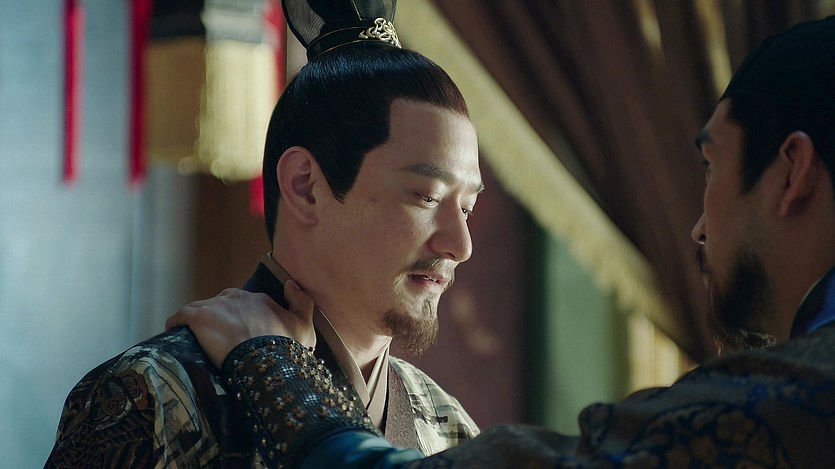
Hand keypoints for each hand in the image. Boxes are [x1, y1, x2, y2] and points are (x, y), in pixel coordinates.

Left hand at [165, 281, 315, 367]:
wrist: (266, 362)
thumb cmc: (286, 349)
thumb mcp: (306, 328)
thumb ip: (302, 302)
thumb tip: (291, 283)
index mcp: (259, 300)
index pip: (244, 305)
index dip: (240, 320)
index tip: (239, 335)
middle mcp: (238, 298)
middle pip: (221, 305)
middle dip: (219, 319)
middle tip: (218, 341)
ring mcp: (216, 306)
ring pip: (200, 309)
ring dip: (197, 322)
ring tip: (194, 340)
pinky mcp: (198, 317)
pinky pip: (180, 316)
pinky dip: (175, 323)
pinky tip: (173, 332)